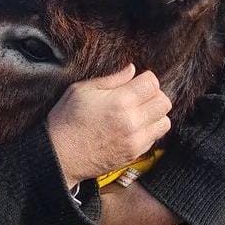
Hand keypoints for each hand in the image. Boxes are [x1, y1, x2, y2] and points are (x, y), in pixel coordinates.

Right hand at [47, 66, 170, 187]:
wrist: (60, 155)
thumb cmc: (66, 120)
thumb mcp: (81, 90)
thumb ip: (111, 79)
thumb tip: (131, 69)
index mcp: (120, 101)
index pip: (152, 84)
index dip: (146, 78)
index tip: (137, 81)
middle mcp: (133, 121)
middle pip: (164, 101)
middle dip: (154, 94)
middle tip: (139, 95)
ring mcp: (135, 140)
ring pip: (164, 121)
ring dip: (155, 114)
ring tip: (139, 112)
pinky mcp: (134, 154)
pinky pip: (155, 137)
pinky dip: (149, 129)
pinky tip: (133, 126)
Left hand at [69, 182, 180, 224]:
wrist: (162, 206)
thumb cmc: (134, 193)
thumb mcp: (104, 185)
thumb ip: (87, 192)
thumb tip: (75, 188)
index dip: (70, 213)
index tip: (71, 204)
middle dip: (81, 222)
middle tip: (86, 208)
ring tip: (100, 214)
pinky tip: (114, 222)